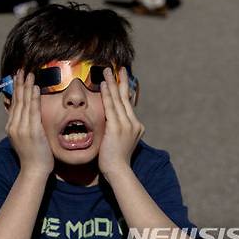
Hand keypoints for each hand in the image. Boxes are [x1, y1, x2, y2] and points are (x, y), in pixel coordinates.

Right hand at [5, 70, 53, 175]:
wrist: (33, 171)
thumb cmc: (32, 157)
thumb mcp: (23, 140)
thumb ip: (23, 127)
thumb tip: (24, 117)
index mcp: (11, 127)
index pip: (13, 104)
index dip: (16, 90)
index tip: (17, 77)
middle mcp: (14, 126)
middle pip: (17, 100)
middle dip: (19, 84)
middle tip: (21, 70)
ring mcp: (22, 128)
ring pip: (24, 103)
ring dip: (27, 87)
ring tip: (29, 74)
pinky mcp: (33, 131)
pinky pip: (33, 111)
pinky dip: (34, 98)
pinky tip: (35, 88)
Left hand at [98, 67, 144, 181]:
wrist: (118, 171)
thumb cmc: (115, 159)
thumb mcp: (120, 141)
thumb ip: (118, 131)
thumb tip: (112, 124)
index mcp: (136, 126)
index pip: (129, 104)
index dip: (125, 89)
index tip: (122, 77)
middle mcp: (133, 123)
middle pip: (125, 97)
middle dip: (120, 80)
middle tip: (117, 67)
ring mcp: (126, 125)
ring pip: (118, 99)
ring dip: (111, 83)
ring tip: (106, 70)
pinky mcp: (116, 128)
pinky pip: (110, 107)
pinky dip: (107, 94)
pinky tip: (103, 84)